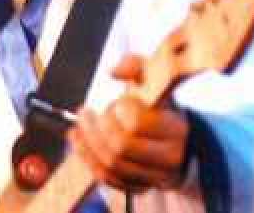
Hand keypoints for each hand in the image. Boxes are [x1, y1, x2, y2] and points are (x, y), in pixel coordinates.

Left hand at [69, 55, 189, 191]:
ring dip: (87, 142)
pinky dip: (87, 157)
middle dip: (97, 128)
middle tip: (87, 113)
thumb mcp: (152, 79)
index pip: (139, 123)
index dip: (119, 110)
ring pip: (111, 164)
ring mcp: (153, 175)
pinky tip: (78, 139)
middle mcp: (168, 156)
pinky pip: (106, 177)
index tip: (116, 102)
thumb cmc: (158, 106)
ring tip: (80, 123)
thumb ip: (134, 66)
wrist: (171, 137)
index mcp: (175, 127)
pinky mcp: (138, 186)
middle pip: (121, 147)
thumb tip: (113, 71)